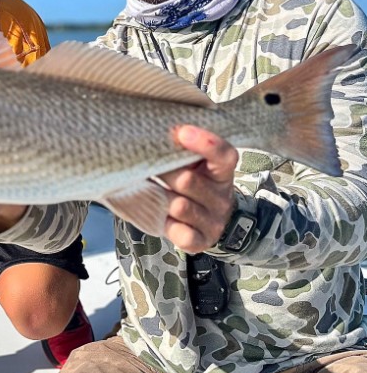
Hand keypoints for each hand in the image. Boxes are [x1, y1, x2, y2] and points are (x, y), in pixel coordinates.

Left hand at [160, 125, 237, 253]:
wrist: (209, 219)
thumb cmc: (194, 183)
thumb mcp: (195, 164)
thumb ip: (182, 150)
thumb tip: (155, 131)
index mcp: (222, 172)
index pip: (224, 155)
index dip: (205, 143)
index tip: (181, 131)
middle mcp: (222, 197)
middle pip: (188, 180)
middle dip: (164, 172)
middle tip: (148, 165)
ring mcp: (213, 222)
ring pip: (181, 206)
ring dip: (162, 198)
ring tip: (151, 191)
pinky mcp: (202, 242)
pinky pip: (182, 235)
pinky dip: (168, 225)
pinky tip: (162, 216)